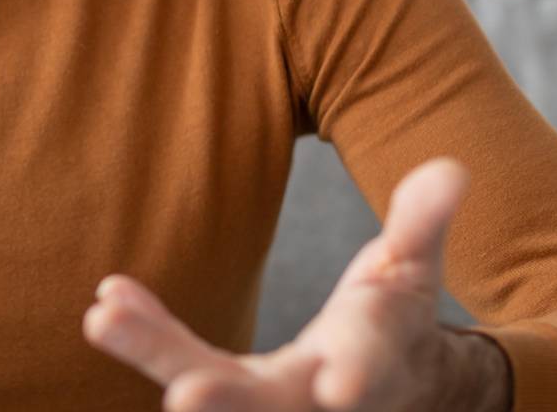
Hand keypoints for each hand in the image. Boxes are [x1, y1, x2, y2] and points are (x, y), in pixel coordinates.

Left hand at [83, 157, 509, 410]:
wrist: (387, 390)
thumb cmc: (396, 322)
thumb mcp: (415, 272)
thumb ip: (423, 223)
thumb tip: (452, 168)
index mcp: (370, 366)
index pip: (369, 368)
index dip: (358, 372)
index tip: (339, 380)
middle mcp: (316, 402)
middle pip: (267, 404)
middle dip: (229, 402)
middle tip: (182, 395)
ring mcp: (271, 407)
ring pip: (211, 395)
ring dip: (159, 356)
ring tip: (105, 317)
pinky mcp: (230, 400)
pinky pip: (182, 376)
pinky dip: (146, 340)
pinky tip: (104, 304)